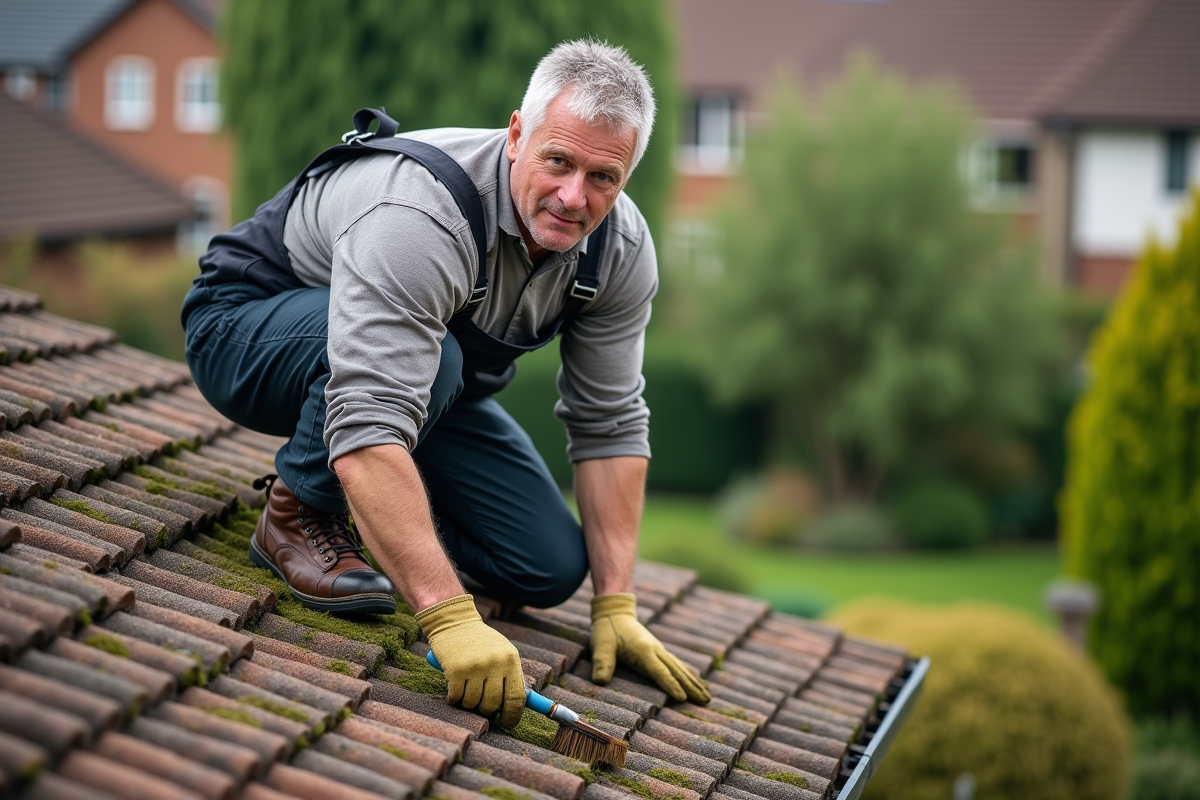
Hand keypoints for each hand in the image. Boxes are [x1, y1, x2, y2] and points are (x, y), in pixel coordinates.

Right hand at [416, 595, 525, 725]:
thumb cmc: (480, 641)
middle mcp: (494, 663)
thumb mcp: (502, 652)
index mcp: (511, 659)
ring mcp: (474, 667)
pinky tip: (454, 689)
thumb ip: (511, 676)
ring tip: (467, 691)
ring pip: (472, 703)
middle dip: (486, 710)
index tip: (508, 723)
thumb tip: (517, 706)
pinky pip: (455, 698)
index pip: (517, 697)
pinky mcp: (455, 670)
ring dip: (468, 703)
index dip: (513, 715)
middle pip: (492, 704)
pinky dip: (454, 698)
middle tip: (481, 705)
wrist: (455, 622)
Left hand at [590, 593, 710, 702]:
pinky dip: (688, 674)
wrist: (615, 612)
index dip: (670, 685)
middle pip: (676, 671)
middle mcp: (656, 650)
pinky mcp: (658, 650)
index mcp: (643, 651)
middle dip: (691, 687)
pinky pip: (676, 664)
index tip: (683, 698)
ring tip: (708, 696)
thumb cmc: (607, 630)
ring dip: (694, 682)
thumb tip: (599, 681)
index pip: (659, 672)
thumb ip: (602, 663)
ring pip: (680, 668)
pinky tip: (697, 682)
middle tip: (706, 701)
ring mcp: (659, 650)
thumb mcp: (601, 646)